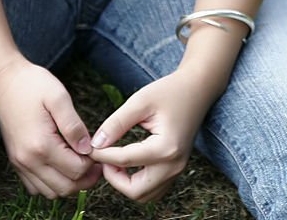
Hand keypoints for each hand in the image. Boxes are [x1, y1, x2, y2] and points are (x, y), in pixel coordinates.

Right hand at [0, 58, 101, 198]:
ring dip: (69, 184)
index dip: (93, 163)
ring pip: (51, 192)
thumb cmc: (32, 84)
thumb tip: (87, 149)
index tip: (98, 150)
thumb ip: (74, 125)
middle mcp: (29, 160)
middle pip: (65, 188)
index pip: (76, 170)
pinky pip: (36, 187)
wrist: (4, 80)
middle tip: (95, 162)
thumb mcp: (59, 97)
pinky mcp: (16, 162)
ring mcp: (20, 163)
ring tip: (80, 163)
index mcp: (41, 145)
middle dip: (85, 179)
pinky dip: (51, 183)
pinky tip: (60, 165)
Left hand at [89, 72, 214, 202]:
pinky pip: (153, 189)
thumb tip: (96, 143)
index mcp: (166, 147)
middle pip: (136, 191)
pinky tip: (127, 163)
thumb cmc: (169, 91)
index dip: (102, 155)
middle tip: (103, 158)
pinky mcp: (176, 170)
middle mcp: (174, 165)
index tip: (90, 148)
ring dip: (125, 183)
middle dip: (114, 178)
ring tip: (113, 161)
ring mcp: (177, 170)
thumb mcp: (140, 101)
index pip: (125, 160)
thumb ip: (117, 123)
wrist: (197, 90)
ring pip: (145, 195)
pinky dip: (137, 182)